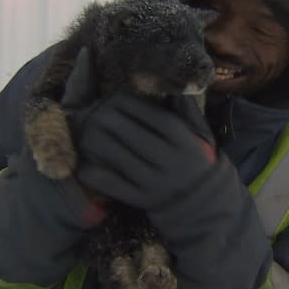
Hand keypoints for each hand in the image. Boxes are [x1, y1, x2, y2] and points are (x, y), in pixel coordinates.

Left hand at [73, 92, 217, 209]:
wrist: (203, 207)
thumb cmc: (198, 162)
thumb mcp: (201, 135)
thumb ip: (188, 110)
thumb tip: (177, 82)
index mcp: (182, 139)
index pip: (149, 114)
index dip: (126, 103)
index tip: (112, 98)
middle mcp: (168, 159)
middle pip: (129, 132)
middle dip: (106, 118)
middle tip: (93, 112)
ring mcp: (154, 181)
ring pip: (116, 156)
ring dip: (96, 141)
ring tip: (86, 132)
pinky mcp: (141, 200)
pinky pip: (112, 184)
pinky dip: (95, 173)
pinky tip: (86, 163)